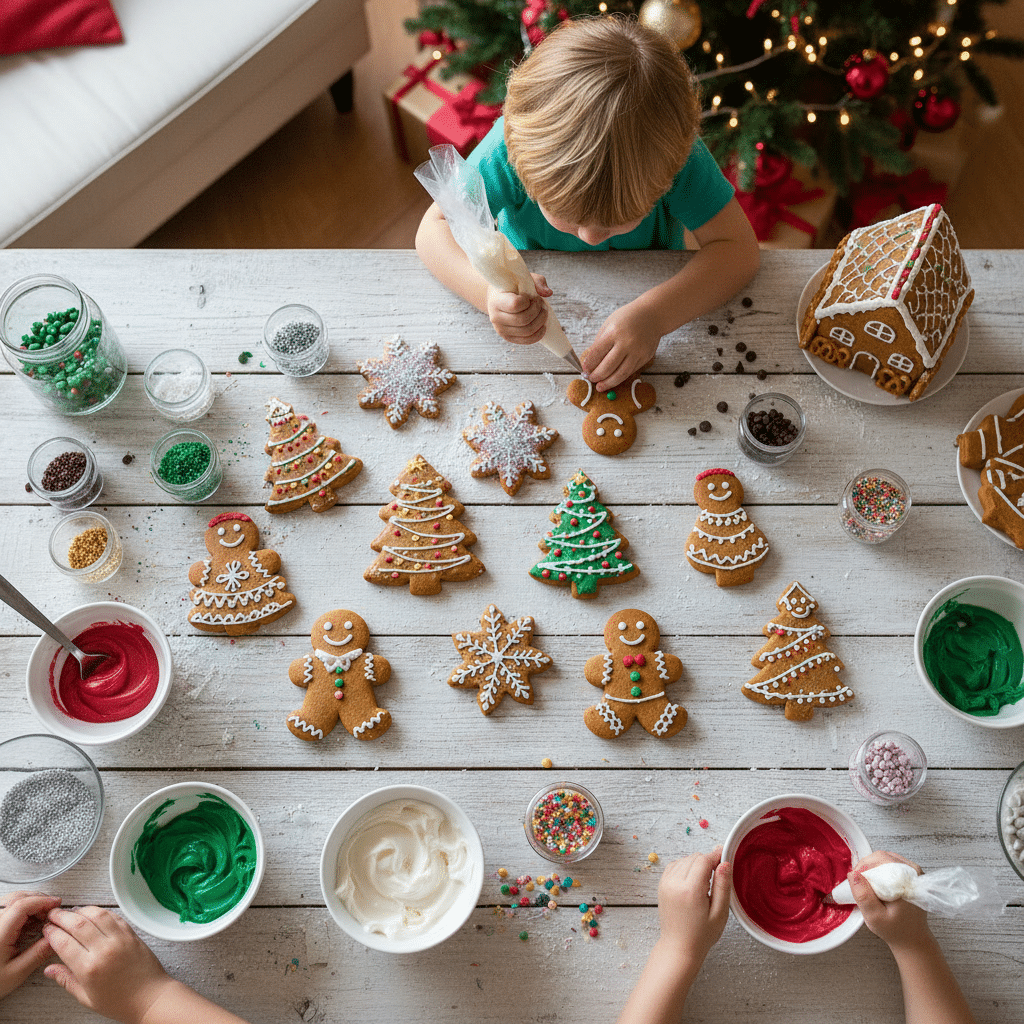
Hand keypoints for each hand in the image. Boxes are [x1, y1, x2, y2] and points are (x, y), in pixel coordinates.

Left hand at [0, 891, 59, 997]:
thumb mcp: (16, 973)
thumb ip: (38, 953)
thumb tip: (57, 938)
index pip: (22, 905)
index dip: (42, 901)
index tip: (56, 904)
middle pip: (17, 899)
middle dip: (39, 900)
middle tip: (51, 911)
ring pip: (11, 901)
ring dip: (30, 903)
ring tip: (41, 916)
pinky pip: (6, 908)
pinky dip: (21, 910)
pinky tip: (28, 921)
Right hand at [42, 906, 173, 1023]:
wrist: (150, 997)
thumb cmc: (120, 1002)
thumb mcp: (87, 997)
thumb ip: (67, 980)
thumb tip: (50, 969)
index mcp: (89, 968)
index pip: (64, 943)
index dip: (52, 933)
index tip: (47, 930)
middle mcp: (104, 950)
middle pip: (77, 924)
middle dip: (62, 917)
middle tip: (53, 915)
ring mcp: (119, 939)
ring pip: (96, 914)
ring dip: (81, 910)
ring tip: (72, 911)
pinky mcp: (131, 933)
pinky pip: (114, 916)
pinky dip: (101, 911)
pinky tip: (93, 912)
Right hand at [486, 274, 551, 344]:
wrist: (498, 297)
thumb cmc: (512, 286)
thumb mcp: (523, 278)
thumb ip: (537, 281)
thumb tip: (548, 293)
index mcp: (496, 300)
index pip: (515, 305)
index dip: (528, 300)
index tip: (530, 296)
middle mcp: (495, 317)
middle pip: (524, 320)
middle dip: (538, 311)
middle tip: (541, 304)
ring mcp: (501, 330)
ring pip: (527, 331)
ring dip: (541, 321)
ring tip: (543, 312)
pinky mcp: (508, 338)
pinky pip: (527, 340)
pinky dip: (539, 334)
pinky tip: (543, 326)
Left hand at [581, 299, 660, 390]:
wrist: (653, 315)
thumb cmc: (628, 318)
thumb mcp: (609, 324)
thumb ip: (600, 342)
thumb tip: (590, 362)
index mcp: (614, 332)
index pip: (597, 353)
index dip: (589, 364)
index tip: (584, 370)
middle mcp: (627, 343)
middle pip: (608, 367)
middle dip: (597, 376)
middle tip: (591, 379)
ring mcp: (637, 352)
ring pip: (620, 374)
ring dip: (608, 383)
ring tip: (600, 386)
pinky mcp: (645, 358)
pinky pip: (630, 371)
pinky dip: (620, 377)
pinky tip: (613, 379)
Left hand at [656, 847, 731, 966]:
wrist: (678, 948)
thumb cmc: (701, 935)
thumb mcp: (719, 913)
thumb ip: (723, 886)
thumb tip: (725, 863)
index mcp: (690, 890)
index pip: (703, 860)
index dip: (716, 856)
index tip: (725, 857)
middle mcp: (674, 883)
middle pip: (694, 857)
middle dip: (707, 862)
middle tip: (717, 877)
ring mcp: (665, 883)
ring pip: (684, 859)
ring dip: (696, 864)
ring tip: (705, 883)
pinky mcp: (661, 884)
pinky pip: (675, 865)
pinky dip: (685, 867)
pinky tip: (693, 880)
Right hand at [849, 850, 931, 952]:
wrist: (913, 938)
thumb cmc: (896, 930)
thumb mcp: (875, 918)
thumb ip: (863, 896)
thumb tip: (853, 874)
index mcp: (907, 882)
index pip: (879, 860)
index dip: (863, 867)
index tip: (855, 880)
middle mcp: (914, 873)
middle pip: (882, 857)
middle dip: (866, 866)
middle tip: (859, 883)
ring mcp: (914, 872)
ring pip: (885, 858)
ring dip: (872, 868)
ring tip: (868, 885)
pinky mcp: (911, 874)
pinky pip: (890, 863)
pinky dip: (879, 870)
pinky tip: (877, 884)